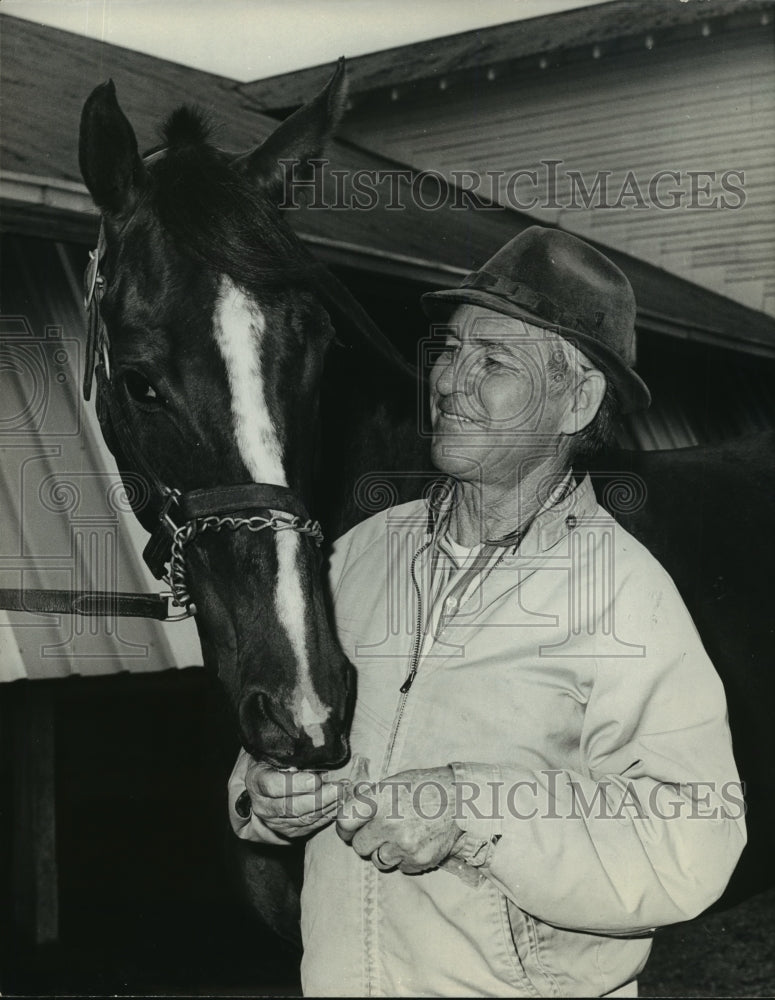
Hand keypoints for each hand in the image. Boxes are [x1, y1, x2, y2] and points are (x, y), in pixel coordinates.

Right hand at [242, 760, 339, 838]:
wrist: (265, 785)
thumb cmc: (275, 760)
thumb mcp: (276, 751)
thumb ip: (289, 751)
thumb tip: (313, 745)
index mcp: (256, 781)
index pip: (272, 785)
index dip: (295, 784)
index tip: (316, 779)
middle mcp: (262, 805)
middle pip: (290, 807)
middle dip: (318, 798)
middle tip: (338, 788)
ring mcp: (274, 822)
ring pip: (302, 819)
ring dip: (326, 807)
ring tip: (343, 795)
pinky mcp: (288, 832)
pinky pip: (309, 827)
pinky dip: (326, 816)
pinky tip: (339, 805)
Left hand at [336, 766, 464, 872]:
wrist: (462, 800)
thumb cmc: (427, 787)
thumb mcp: (395, 782)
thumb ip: (372, 800)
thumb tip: (350, 815)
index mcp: (381, 799)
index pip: (345, 820)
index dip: (345, 826)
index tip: (349, 827)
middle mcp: (390, 823)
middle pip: (359, 845)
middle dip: (367, 839)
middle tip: (380, 830)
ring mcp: (404, 845)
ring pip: (377, 860)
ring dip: (384, 851)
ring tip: (401, 835)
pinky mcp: (417, 860)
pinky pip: (399, 867)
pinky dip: (404, 858)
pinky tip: (416, 842)